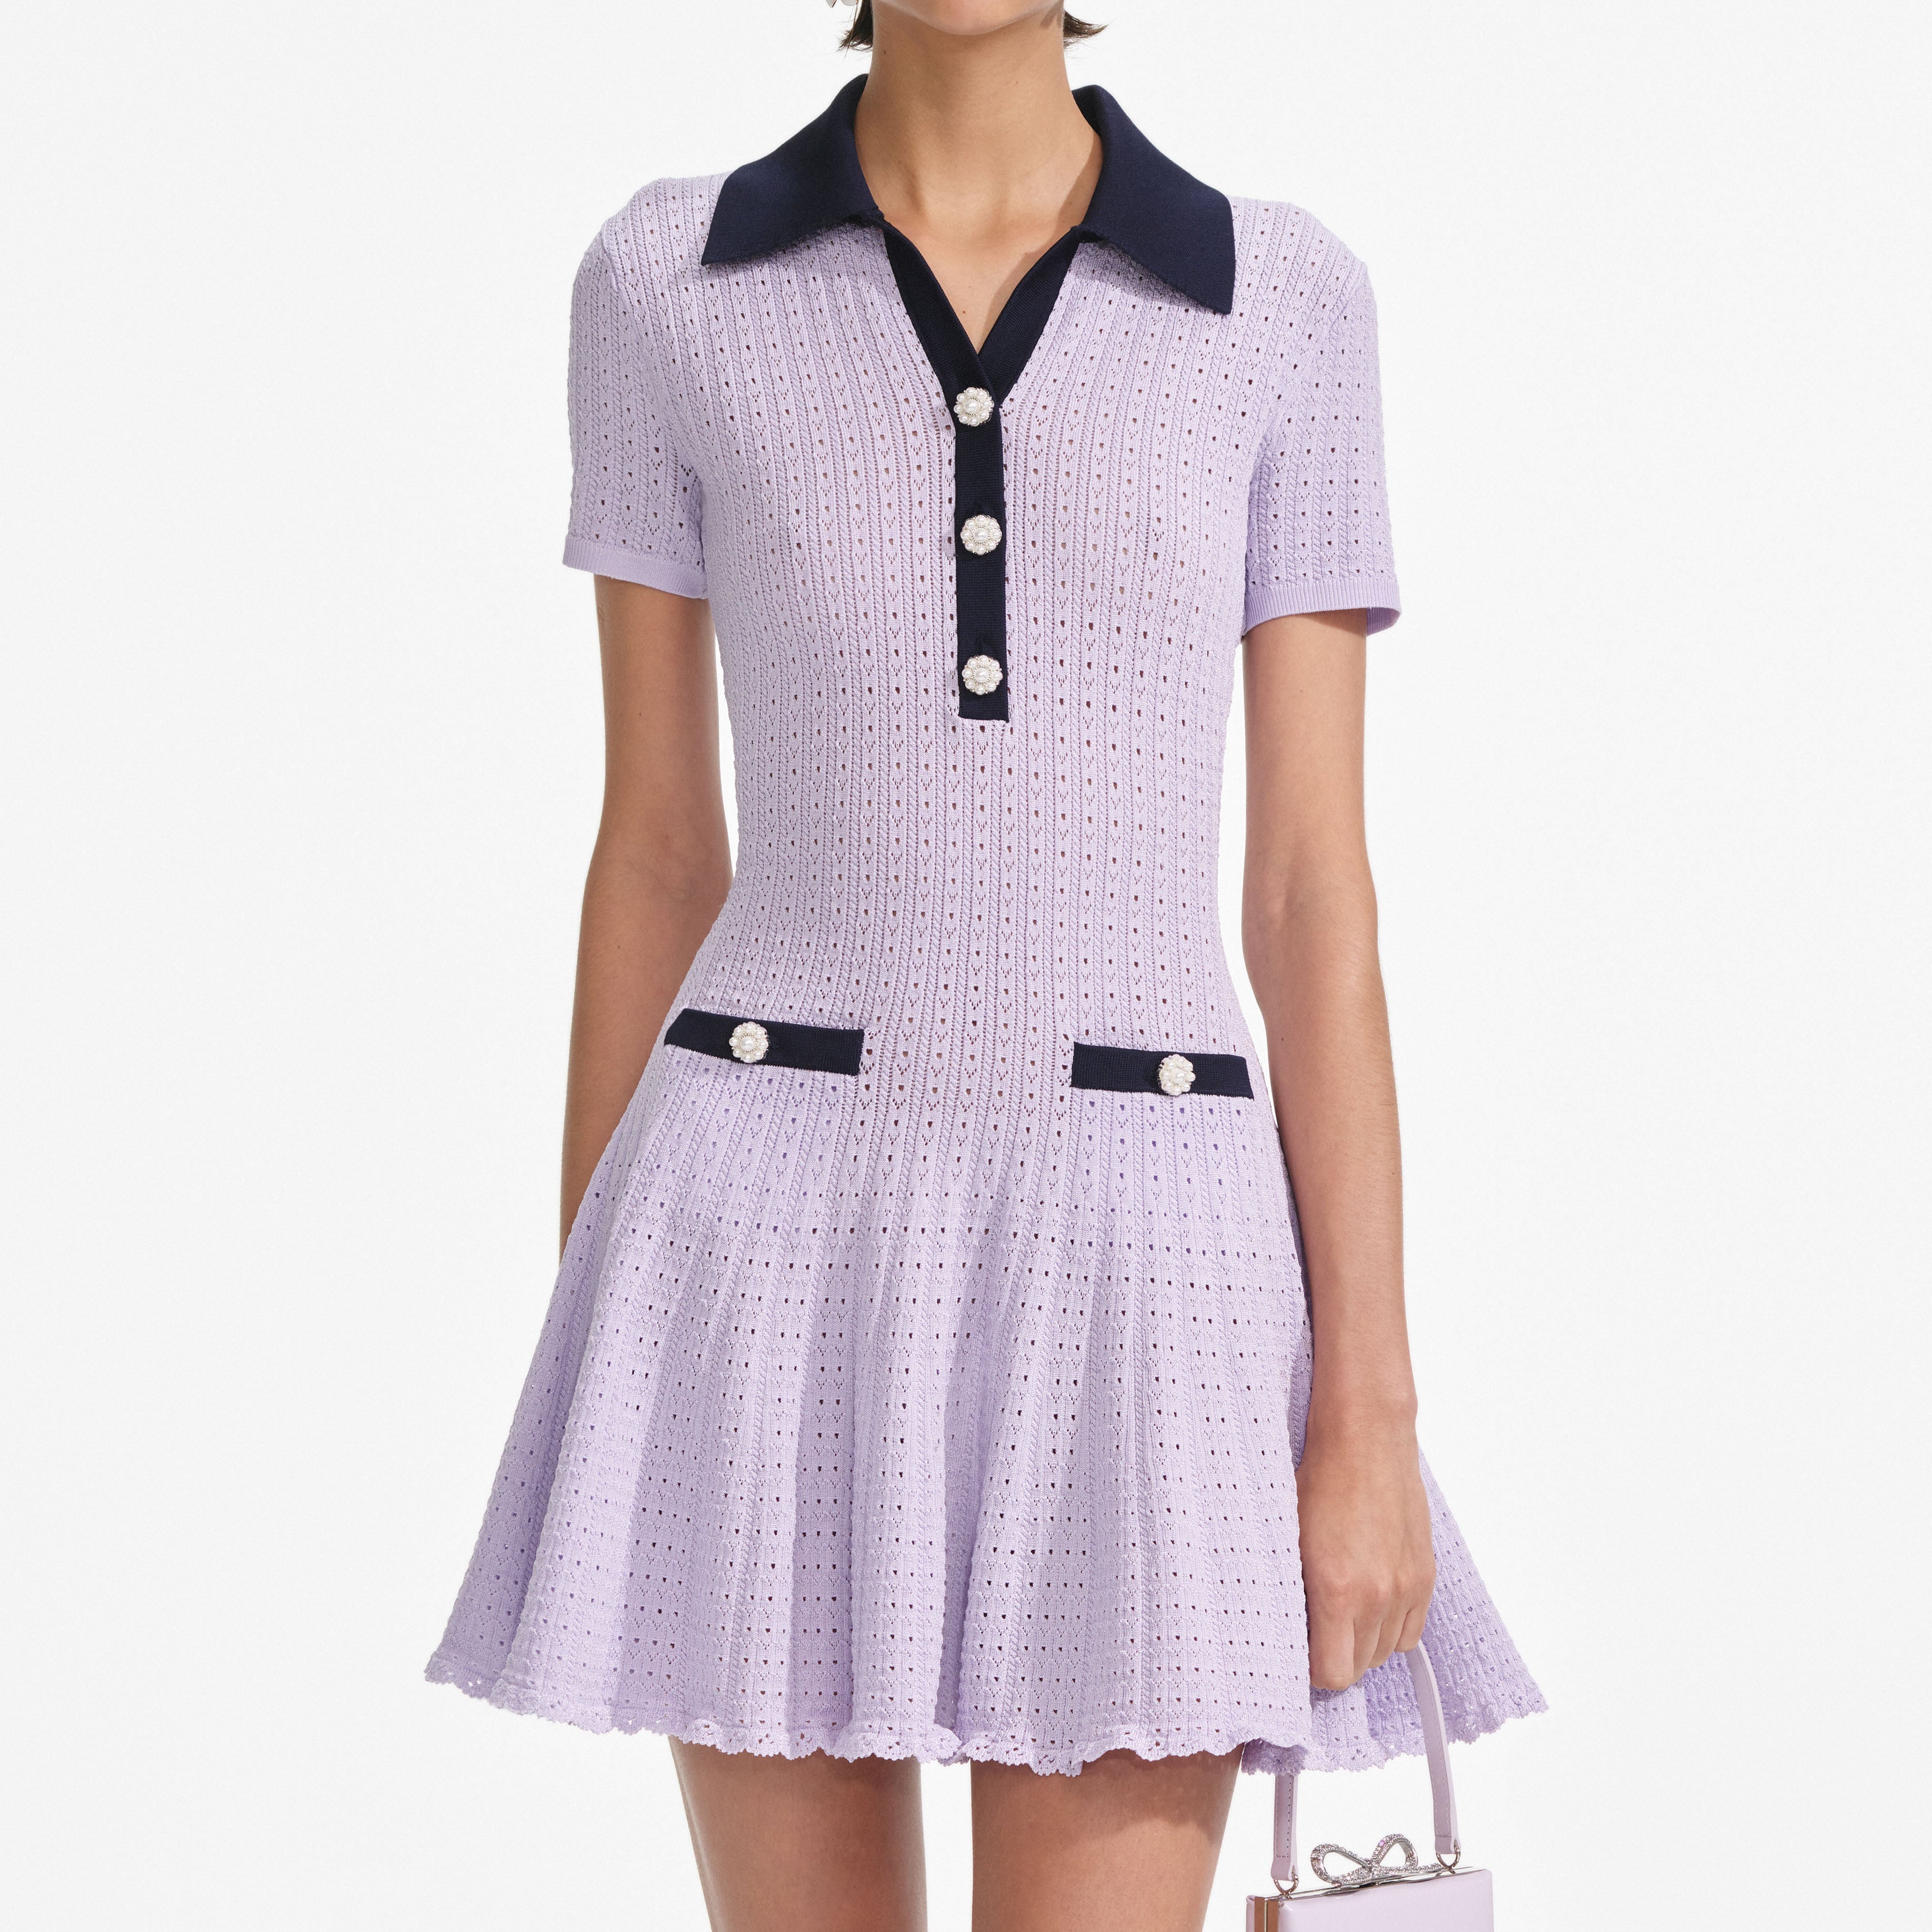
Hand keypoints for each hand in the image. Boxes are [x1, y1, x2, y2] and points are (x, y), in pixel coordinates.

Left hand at [1296, 1413, 1435, 1690]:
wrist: (1365, 1437)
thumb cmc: (1321, 1478)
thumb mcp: (1290, 1539)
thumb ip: (1294, 1593)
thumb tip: (1290, 1630)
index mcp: (1337, 1589)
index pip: (1332, 1673)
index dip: (1313, 1671)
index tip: (1301, 1653)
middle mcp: (1377, 1595)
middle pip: (1360, 1668)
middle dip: (1336, 1656)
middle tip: (1317, 1631)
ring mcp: (1407, 1586)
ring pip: (1386, 1651)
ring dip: (1364, 1643)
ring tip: (1343, 1613)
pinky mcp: (1425, 1574)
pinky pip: (1411, 1631)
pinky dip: (1391, 1627)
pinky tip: (1371, 1603)